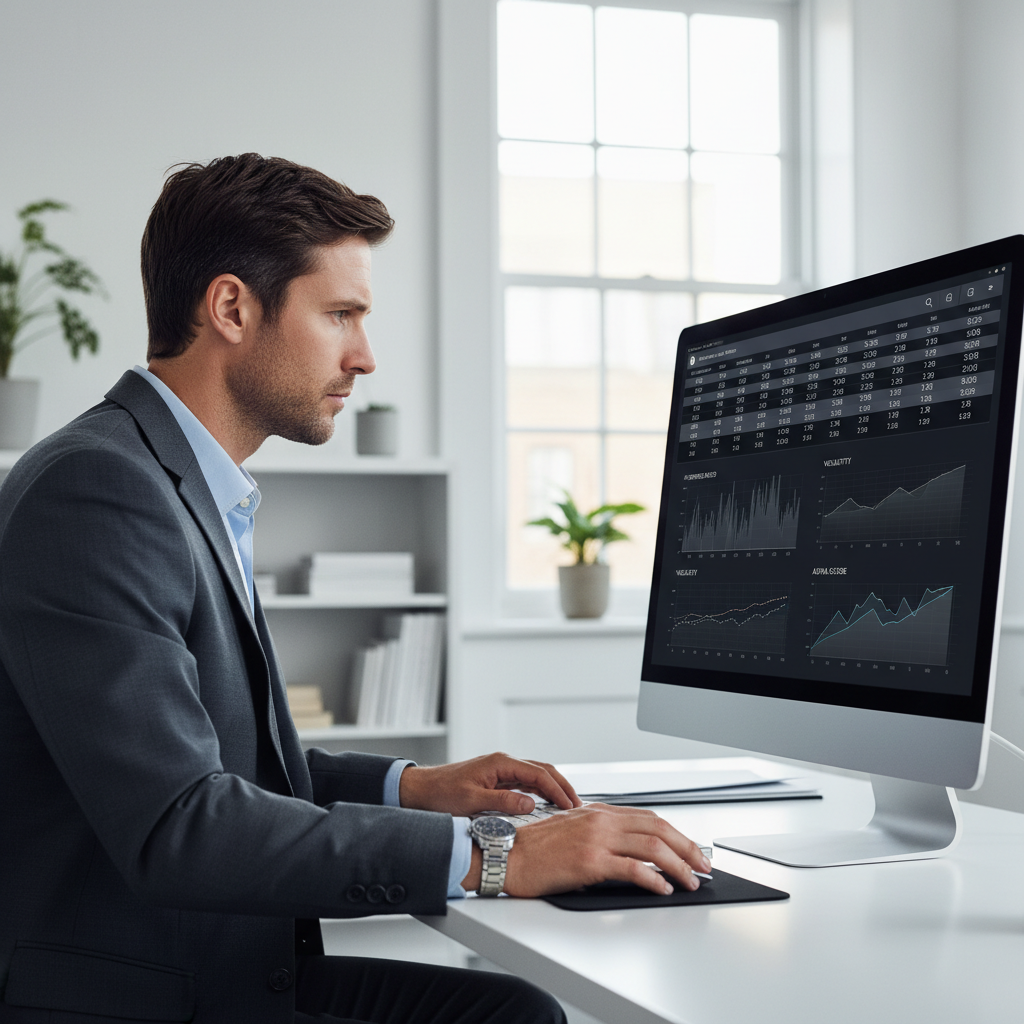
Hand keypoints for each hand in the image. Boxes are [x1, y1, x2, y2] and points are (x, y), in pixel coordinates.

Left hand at [399, 752, 580, 816]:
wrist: (419, 791)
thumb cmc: (440, 794)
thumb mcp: (471, 800)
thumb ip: (502, 802)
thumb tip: (531, 804)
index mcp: (500, 763)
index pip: (539, 773)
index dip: (558, 789)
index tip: (571, 806)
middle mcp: (503, 763)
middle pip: (542, 770)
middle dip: (562, 786)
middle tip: (577, 805)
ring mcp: (500, 771)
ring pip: (536, 776)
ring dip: (553, 788)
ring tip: (568, 806)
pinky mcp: (496, 780)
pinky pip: (525, 783)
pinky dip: (540, 791)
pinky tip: (547, 803)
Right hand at [494, 803, 710, 896]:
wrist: (506, 856)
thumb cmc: (534, 850)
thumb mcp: (571, 832)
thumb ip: (599, 834)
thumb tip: (628, 852)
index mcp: (596, 811)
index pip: (648, 817)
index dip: (675, 833)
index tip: (690, 849)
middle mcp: (599, 820)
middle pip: (657, 827)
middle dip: (686, 847)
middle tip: (703, 865)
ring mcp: (595, 839)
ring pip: (651, 846)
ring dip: (678, 865)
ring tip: (690, 880)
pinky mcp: (589, 861)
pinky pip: (632, 868)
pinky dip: (653, 879)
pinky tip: (663, 888)